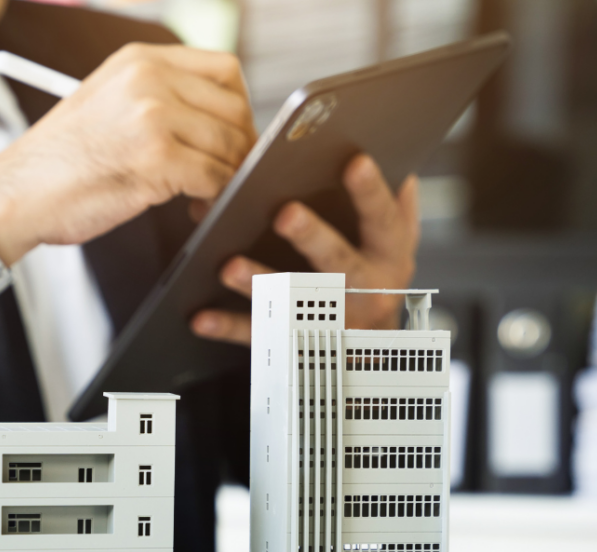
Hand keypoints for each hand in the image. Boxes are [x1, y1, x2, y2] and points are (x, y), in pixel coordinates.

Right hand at [0, 43, 256, 264]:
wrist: (16, 194)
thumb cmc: (58, 163)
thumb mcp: (108, 104)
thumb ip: (159, 100)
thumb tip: (220, 123)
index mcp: (139, 60)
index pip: (224, 70)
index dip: (239, 108)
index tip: (232, 137)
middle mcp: (149, 79)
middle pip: (234, 108)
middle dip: (239, 147)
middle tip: (226, 174)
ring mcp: (153, 116)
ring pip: (229, 146)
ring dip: (227, 177)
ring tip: (206, 196)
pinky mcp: (156, 158)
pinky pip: (214, 177)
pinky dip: (214, 197)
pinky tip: (195, 207)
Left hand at [191, 154, 419, 344]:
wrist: (372, 350)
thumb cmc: (375, 281)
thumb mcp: (393, 246)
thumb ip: (393, 205)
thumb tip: (395, 157)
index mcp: (387, 256)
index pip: (382, 219)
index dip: (370, 192)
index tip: (354, 162)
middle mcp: (364, 289)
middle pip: (338, 261)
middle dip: (312, 237)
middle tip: (285, 213)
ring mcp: (330, 319)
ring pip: (294, 299)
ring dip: (260, 282)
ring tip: (228, 266)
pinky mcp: (296, 341)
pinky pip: (260, 334)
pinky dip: (228, 326)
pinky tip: (201, 317)